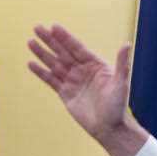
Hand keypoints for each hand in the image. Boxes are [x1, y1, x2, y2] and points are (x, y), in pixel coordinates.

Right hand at [28, 24, 148, 155]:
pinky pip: (50, 80)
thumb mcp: (121, 84)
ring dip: (42, 53)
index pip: (77, 48)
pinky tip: (31, 64)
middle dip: (50, 41)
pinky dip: (41, 72)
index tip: (54, 27)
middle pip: (62, 52)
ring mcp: (72, 81)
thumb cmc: (118, 107)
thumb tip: (126, 44)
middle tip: (37, 28)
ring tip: (30, 42)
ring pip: (54, 64)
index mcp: (94, 65)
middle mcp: (82, 70)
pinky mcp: (65, 93)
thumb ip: (122, 64)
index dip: (65, 38)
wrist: (109, 128)